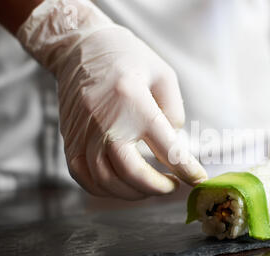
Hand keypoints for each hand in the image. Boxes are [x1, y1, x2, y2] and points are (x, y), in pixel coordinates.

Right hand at [17, 0, 206, 199]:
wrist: (79, 48)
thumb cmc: (127, 58)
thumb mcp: (163, 75)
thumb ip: (174, 113)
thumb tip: (174, 146)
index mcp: (134, 102)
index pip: (167, 148)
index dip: (187, 169)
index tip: (199, 179)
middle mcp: (106, 122)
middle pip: (132, 172)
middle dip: (157, 188)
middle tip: (172, 186)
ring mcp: (84, 134)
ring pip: (106, 181)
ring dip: (133, 193)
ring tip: (150, 186)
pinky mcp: (70, 141)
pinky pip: (84, 177)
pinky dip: (105, 190)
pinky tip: (122, 185)